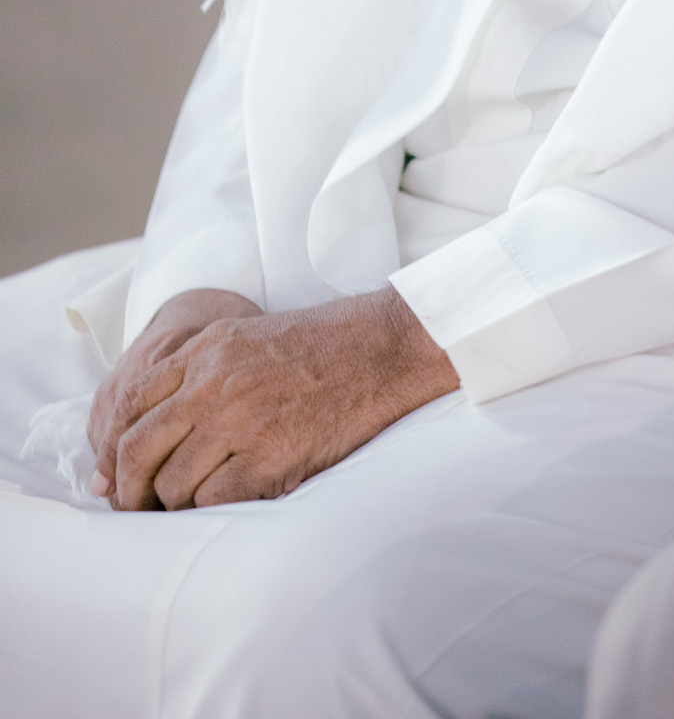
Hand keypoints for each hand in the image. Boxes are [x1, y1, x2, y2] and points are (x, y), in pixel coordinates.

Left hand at [91, 287, 459, 509]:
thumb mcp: (246, 338)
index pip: (130, 404)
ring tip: (192, 505)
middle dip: (130, 488)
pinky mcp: (271, 456)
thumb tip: (154, 430)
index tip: (121, 472)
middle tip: (138, 507)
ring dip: (176, 503)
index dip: (118, 447)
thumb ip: (198, 373)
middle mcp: (214, 384)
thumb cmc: (318, 346)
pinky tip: (230, 500)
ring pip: (173, 483)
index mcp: (205, 351)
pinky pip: (214, 501)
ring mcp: (241, 420)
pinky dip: (213, 509)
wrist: (381, 348)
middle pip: (138, 449)